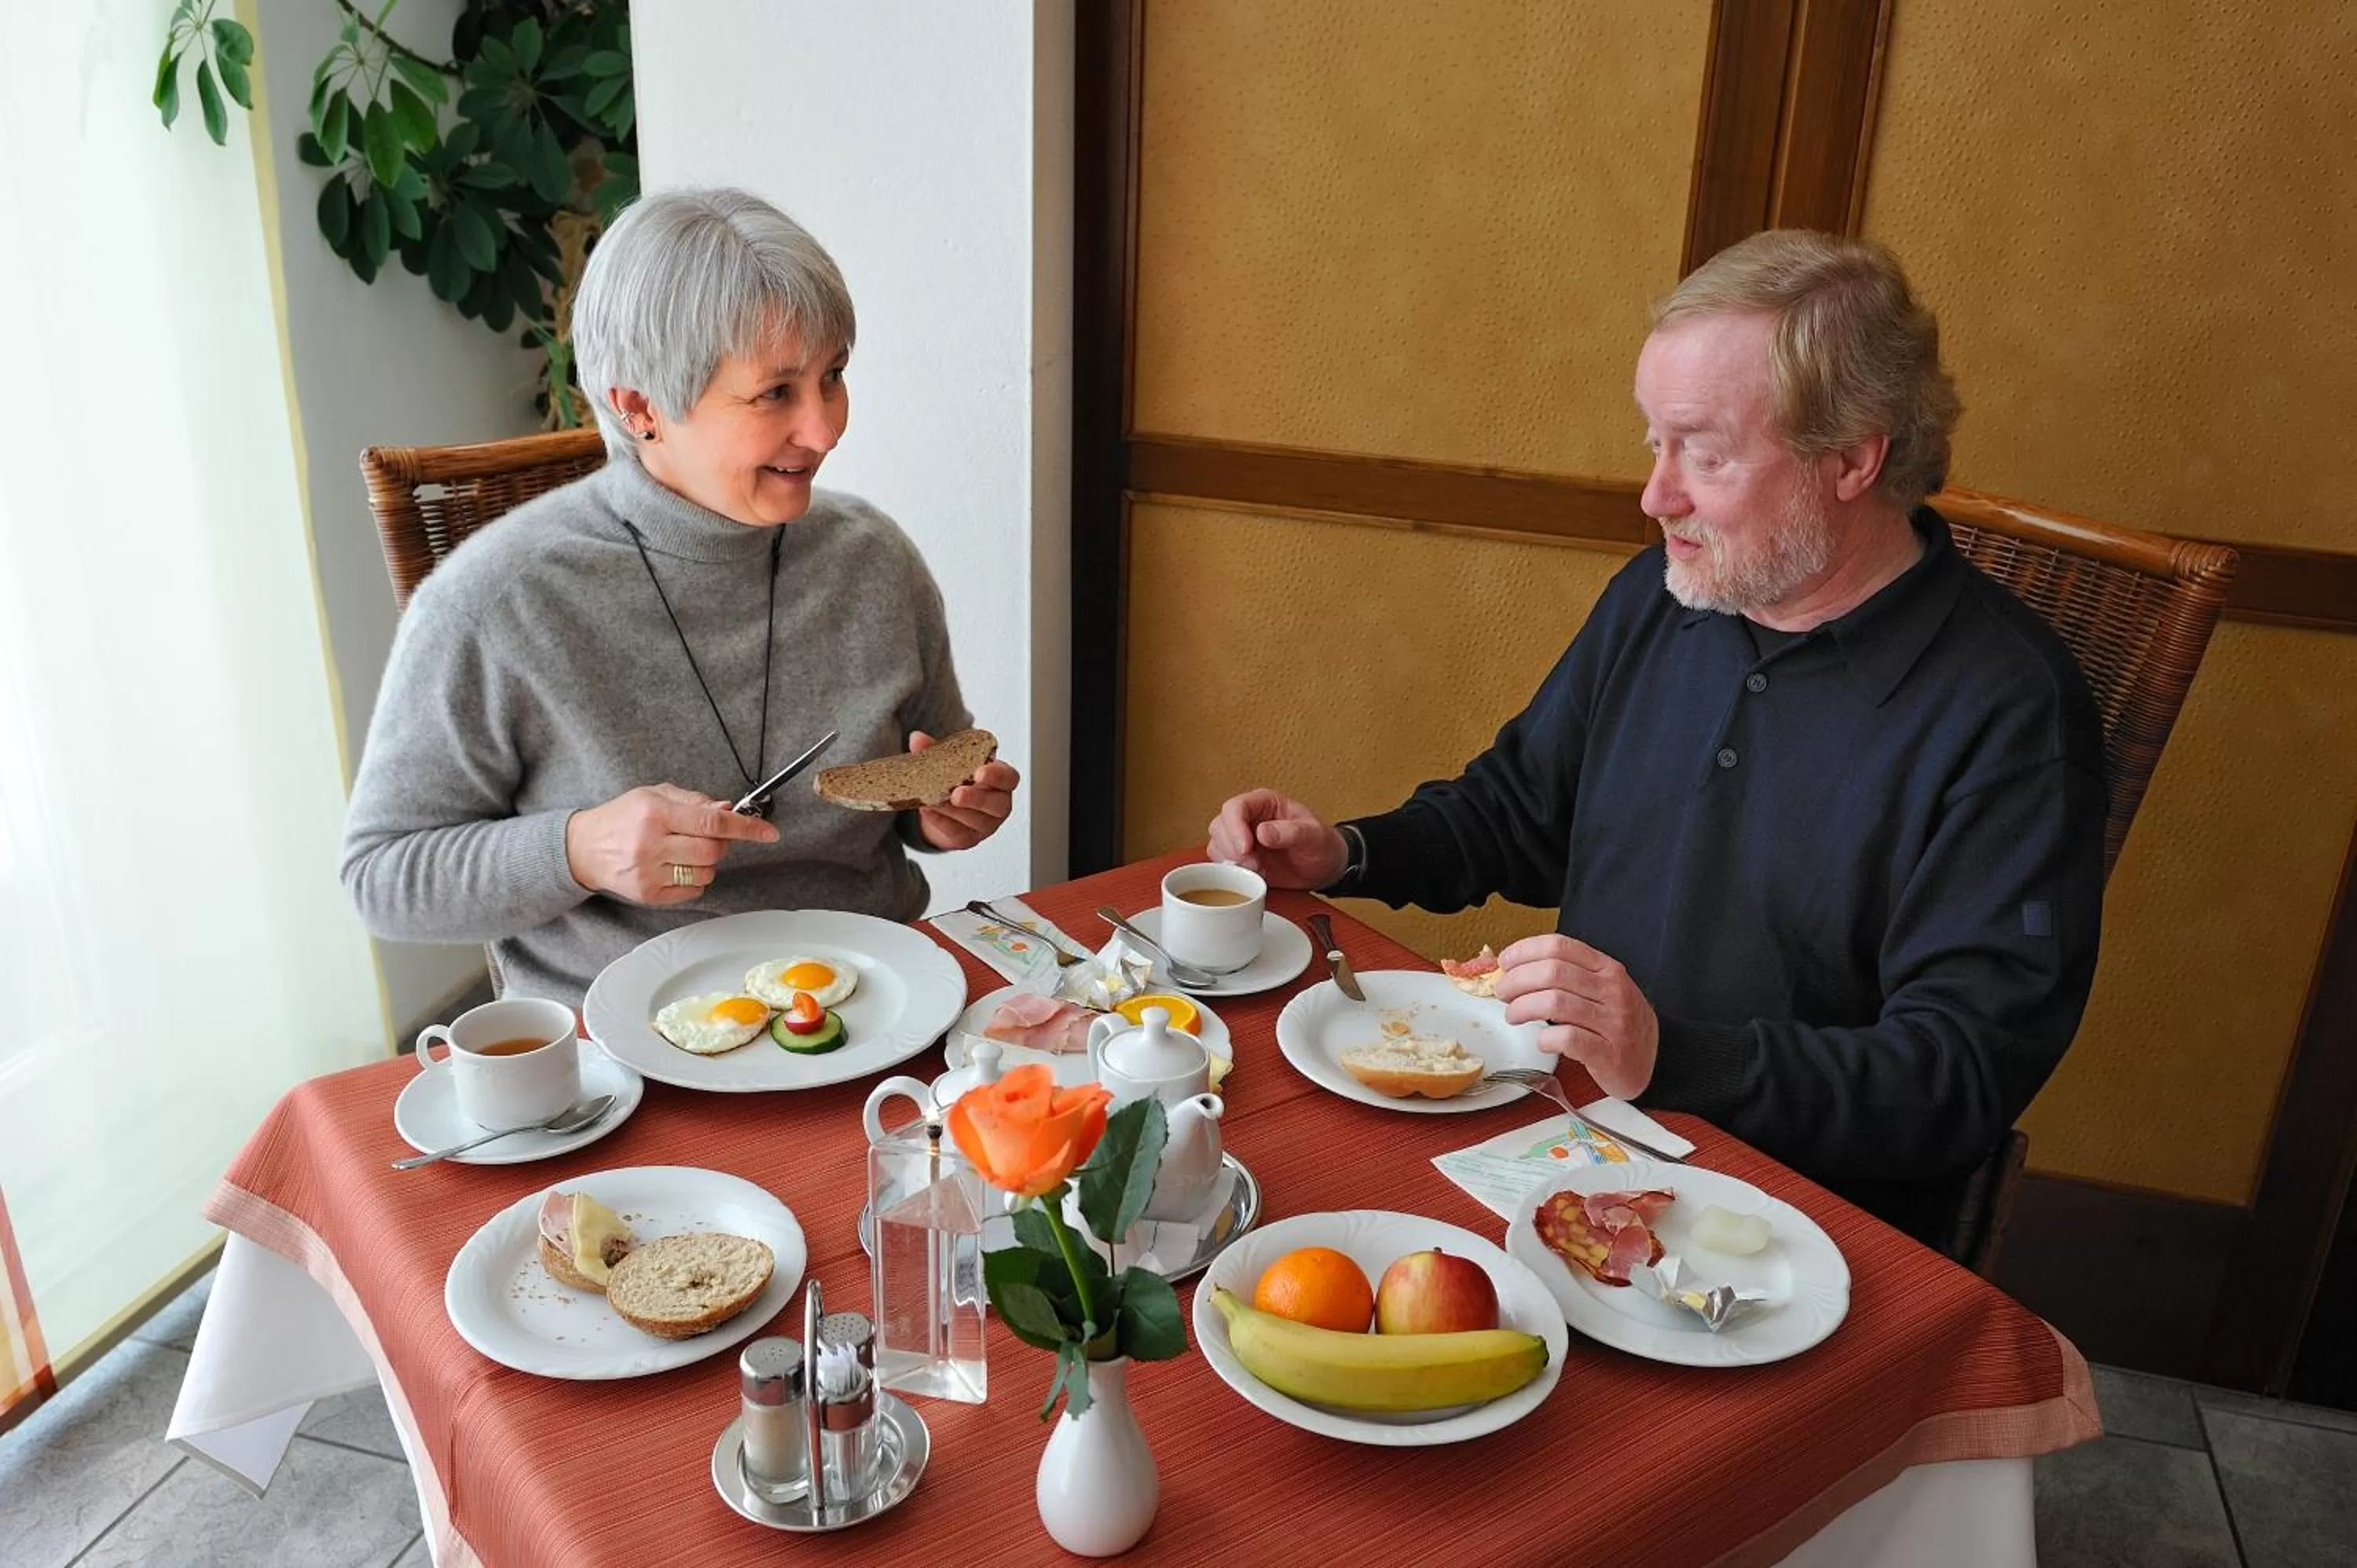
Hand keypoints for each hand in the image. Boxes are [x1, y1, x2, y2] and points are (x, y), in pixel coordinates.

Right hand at [564, 783, 778, 904]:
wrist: (583, 848)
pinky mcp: (648, 894)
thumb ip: (694, 801)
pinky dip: (693, 879)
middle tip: (707, 837)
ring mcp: (649, 872)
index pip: (713, 821)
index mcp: (656, 813)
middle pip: (714, 851)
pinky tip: (672, 867)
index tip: (768, 832)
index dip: (746, 828)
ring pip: (707, 872)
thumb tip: (729, 808)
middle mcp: (652, 843)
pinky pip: (693, 889)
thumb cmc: (622, 818)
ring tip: (682, 851)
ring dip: (705, 863)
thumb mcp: (654, 795)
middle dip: (720, 844)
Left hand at [912, 731, 1020, 849]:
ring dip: (952, 811)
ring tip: (932, 800)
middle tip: (956, 793)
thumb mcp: (950, 761)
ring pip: (974, 820)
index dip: (997, 776)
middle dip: (976, 799)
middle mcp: (998, 804)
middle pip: (996, 804)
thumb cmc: (958, 779)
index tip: (980, 772)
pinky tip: (928, 811)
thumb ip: (936, 749)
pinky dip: (941, 822)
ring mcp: (986, 824)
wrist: (947, 807)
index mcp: (1001, 780)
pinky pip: (957, 833)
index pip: (1009, 778)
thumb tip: (916, 739)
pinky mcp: (969, 838)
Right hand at [1205, 788, 1345, 888]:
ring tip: (1257, 870)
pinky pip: (1222, 862)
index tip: (1246, 848)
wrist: (1325, 867)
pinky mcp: (1241, 858)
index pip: (1236, 807)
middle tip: (1253, 864)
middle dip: (1232, 848)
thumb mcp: (1313, 836)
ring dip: (1231, 861)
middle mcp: (1249, 817)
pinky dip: (1232, 871)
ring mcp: (1242, 838)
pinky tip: (1253, 875)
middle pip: (1220, 825)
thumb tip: (1263, 832)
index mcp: (1264, 803)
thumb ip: (1291, 832)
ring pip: (1217, 844)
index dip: (1235, 827)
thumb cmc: (1321, 844)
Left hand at [1494, 934, 1659, 1099]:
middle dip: (1517, 980)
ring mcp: (1613, 1022)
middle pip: (1552, 972)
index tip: (1505, 961)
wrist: (1652, 1060)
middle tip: (1503, 993)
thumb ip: (1566, 975)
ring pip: (1555, 1003)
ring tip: (1512, 1015)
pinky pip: (1568, 1038)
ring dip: (1523, 1008)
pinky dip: (1546, 1037)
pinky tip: (1541, 1040)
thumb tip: (1515, 967)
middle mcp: (1612, 991)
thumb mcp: (1600, 989)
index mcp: (1607, 969)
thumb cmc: (1616, 1022)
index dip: (1525, 951)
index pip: (1560, 946)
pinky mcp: (1608, 1054)